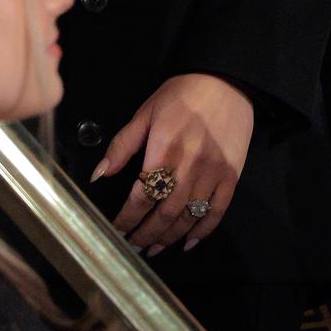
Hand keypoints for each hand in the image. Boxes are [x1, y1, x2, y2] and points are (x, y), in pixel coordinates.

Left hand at [97, 73, 253, 255]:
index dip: (127, 218)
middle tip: (133, 246)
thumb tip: (99, 175)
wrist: (226, 81)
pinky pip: (217, 211)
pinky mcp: (231, 176)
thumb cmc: (182, 95)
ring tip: (154, 248)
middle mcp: (190, 166)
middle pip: (165, 213)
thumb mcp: (146, 113)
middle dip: (146, 234)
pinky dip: (202, 231)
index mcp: (164, 149)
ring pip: (189, 217)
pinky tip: (188, 242)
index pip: (142, 195)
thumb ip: (122, 145)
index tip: (116, 229)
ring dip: (169, 237)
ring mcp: (213, 173)